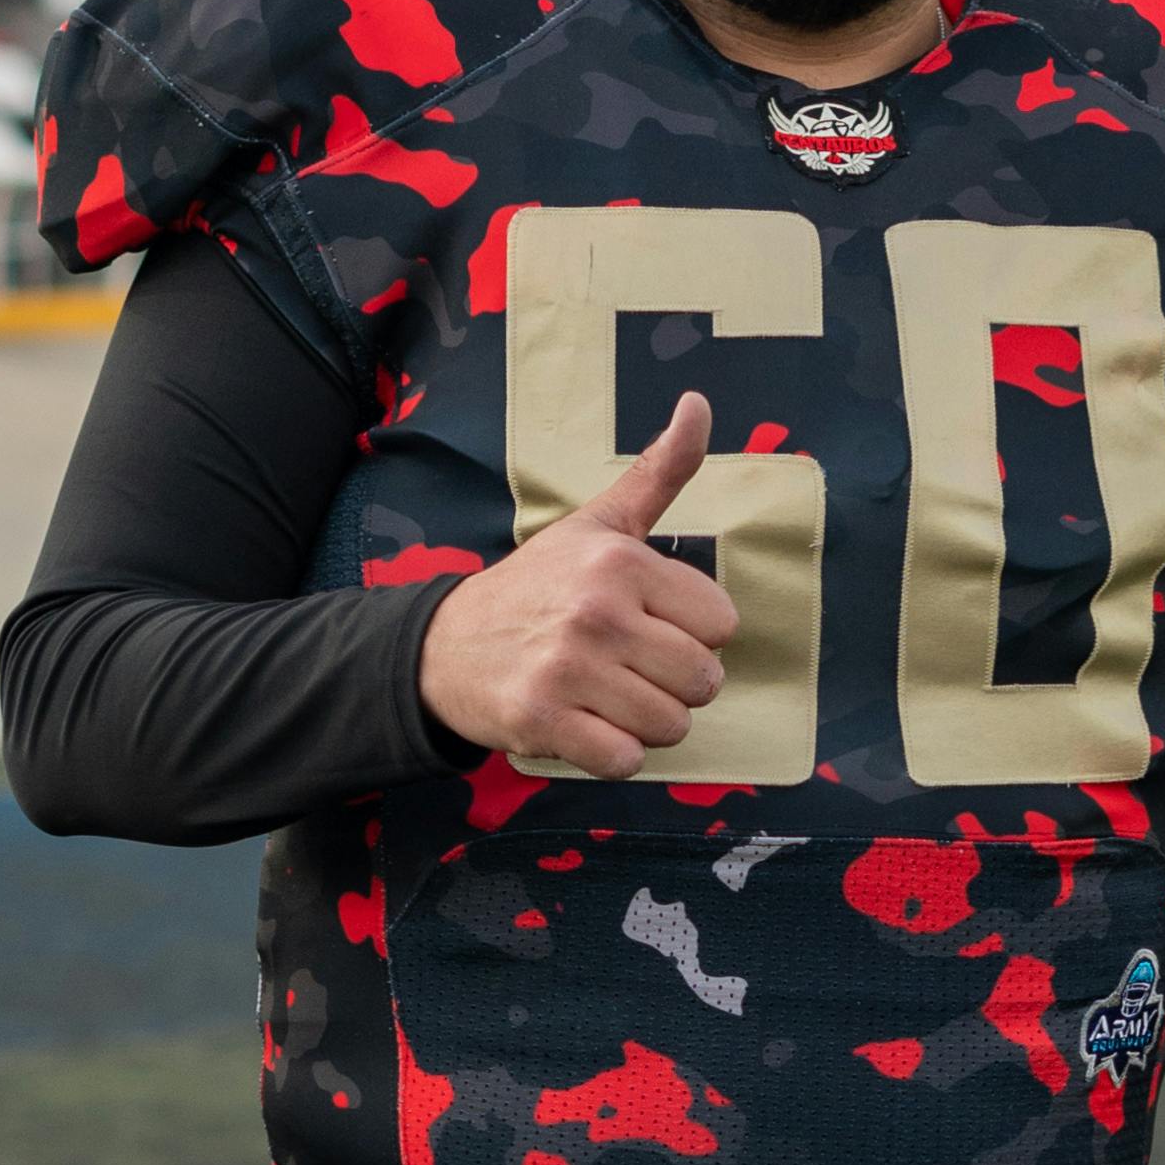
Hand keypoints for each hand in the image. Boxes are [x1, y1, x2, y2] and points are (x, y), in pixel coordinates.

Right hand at [415, 388, 737, 776]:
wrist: (443, 646)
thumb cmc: (536, 587)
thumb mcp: (597, 524)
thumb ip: (658, 472)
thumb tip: (699, 402)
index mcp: (621, 561)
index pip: (722, 624)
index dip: (691, 633)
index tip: (647, 625)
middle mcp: (597, 611)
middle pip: (704, 680)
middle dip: (674, 685)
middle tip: (627, 669)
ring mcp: (568, 669)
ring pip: (672, 725)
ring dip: (646, 723)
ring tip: (605, 697)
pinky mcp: (543, 722)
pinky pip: (626, 761)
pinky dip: (612, 756)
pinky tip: (583, 726)